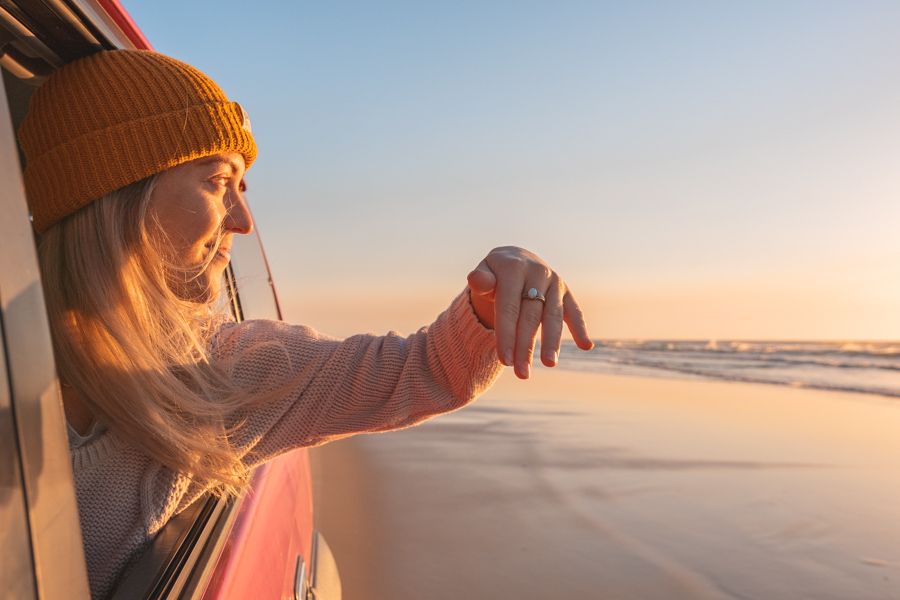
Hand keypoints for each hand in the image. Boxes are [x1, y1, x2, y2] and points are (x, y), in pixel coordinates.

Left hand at [466, 246, 592, 378]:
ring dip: (552, 342)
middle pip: (530, 316)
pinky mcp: (566, 291)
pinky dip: (580, 328)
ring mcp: (554, 282)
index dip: (506, 334)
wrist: (515, 260)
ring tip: (549, 364)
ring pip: (553, 316)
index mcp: (514, 268)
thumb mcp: (483, 273)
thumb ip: (480, 280)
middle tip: (521, 374)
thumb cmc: (494, 275)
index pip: (509, 307)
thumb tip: (476, 281)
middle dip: (525, 346)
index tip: (505, 361)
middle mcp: (537, 272)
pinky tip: (586, 346)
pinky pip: (574, 311)